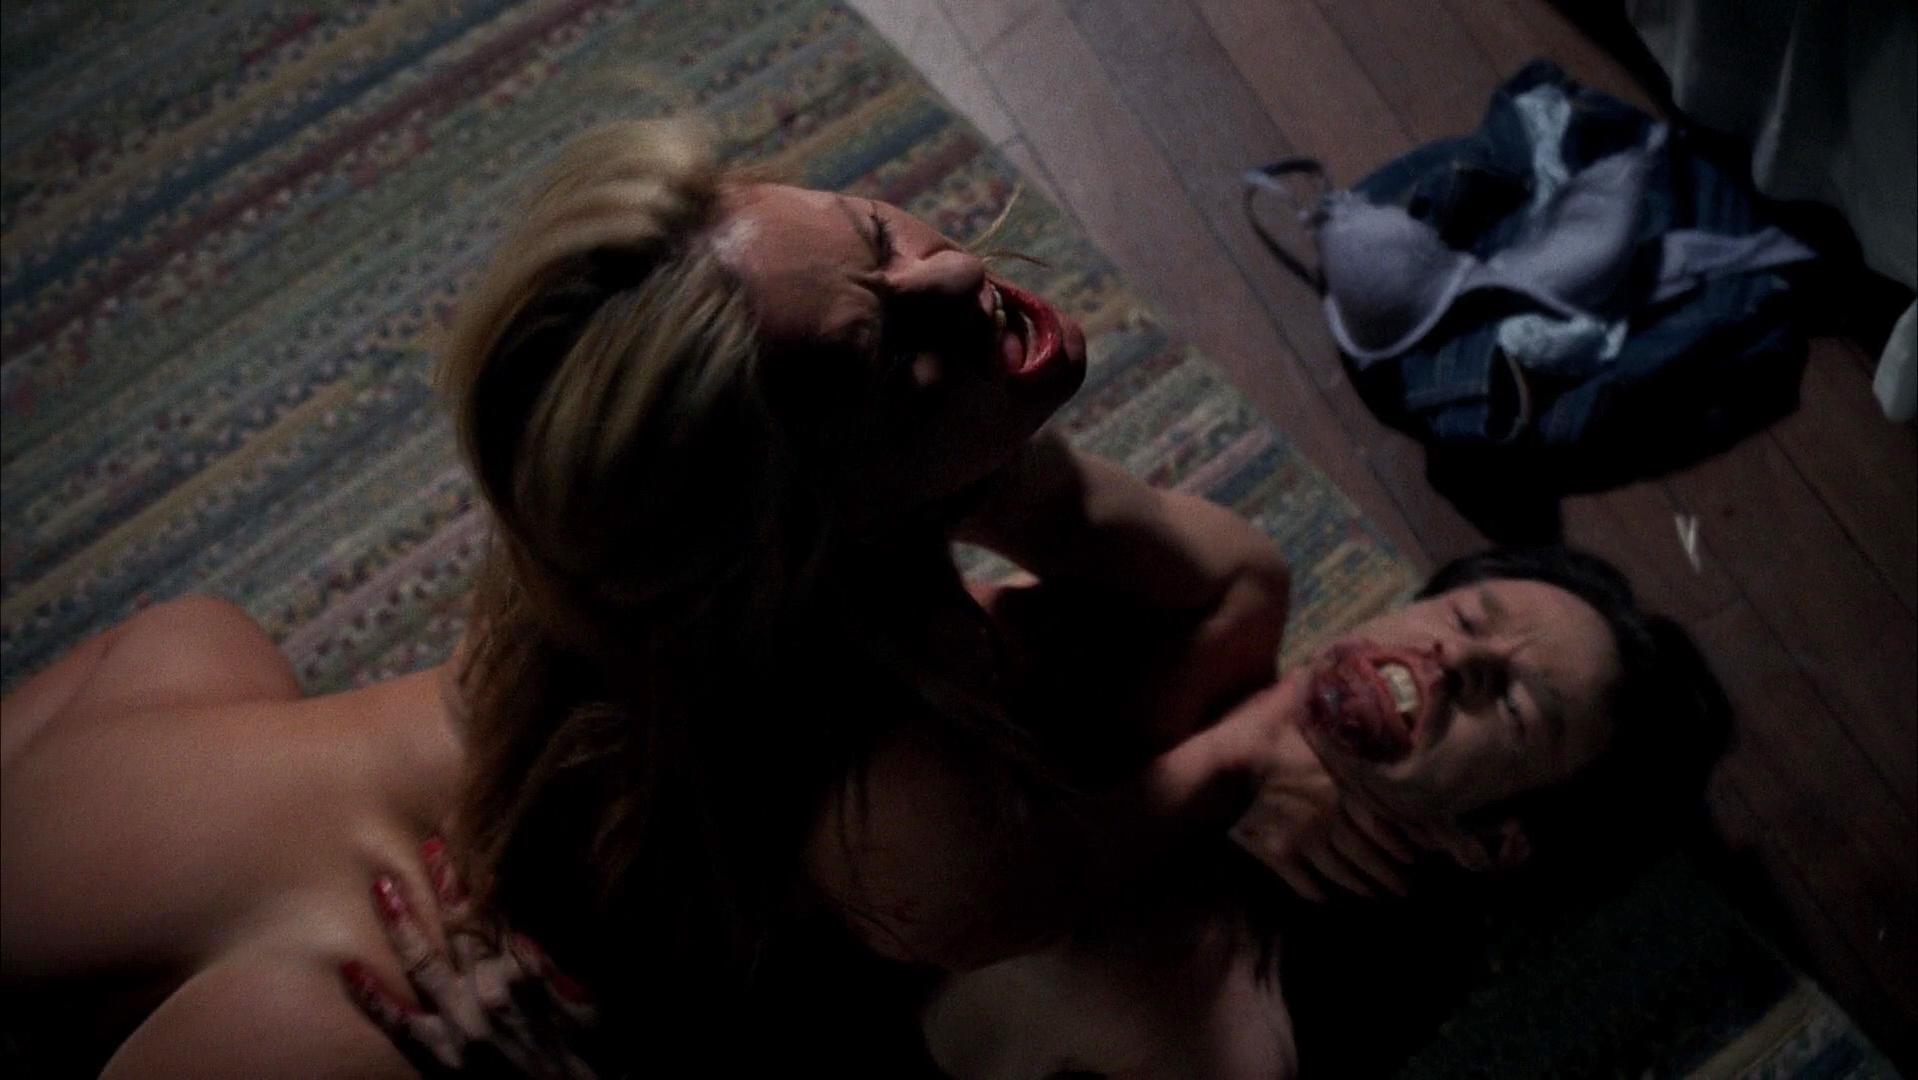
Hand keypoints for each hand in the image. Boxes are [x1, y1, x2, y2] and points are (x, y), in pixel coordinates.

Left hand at [339, 838, 600, 1077]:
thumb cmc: (589, 1063)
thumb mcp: (595, 1009)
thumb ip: (568, 966)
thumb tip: (534, 926)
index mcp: (529, 976)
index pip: (503, 914)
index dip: (487, 879)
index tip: (475, 846)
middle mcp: (488, 995)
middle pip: (463, 928)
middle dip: (447, 886)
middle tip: (431, 845)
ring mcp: (458, 1026)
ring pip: (423, 962)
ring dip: (402, 922)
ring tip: (381, 886)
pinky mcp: (437, 1058)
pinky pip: (396, 1024)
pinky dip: (370, 997)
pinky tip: (347, 969)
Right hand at [1221, 680, 1416, 901]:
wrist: (1216, 773)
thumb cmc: (1257, 734)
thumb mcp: (1291, 702)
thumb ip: (1319, 690)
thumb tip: (1336, 665)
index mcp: (1342, 785)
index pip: (1387, 818)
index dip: (1409, 839)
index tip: (1425, 851)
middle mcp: (1332, 820)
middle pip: (1371, 856)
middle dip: (1392, 874)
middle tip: (1407, 886)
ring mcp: (1306, 843)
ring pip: (1344, 874)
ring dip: (1364, 888)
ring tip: (1378, 896)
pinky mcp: (1280, 857)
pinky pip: (1305, 884)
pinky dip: (1319, 893)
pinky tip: (1327, 896)